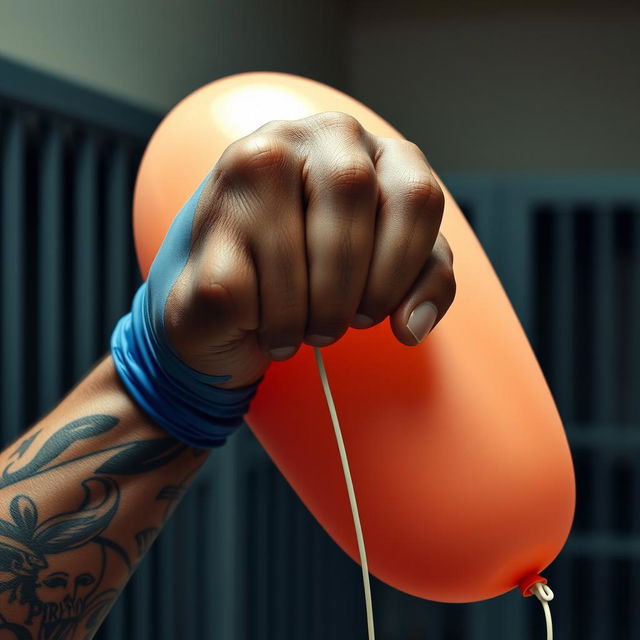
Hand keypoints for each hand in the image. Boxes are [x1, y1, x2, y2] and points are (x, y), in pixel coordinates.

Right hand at [163, 111, 455, 388]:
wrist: (232, 293)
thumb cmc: (314, 274)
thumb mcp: (386, 266)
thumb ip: (424, 281)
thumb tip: (414, 324)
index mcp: (354, 143)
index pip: (416, 195)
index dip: (407, 265)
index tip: (379, 308)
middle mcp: (298, 138)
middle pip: (354, 199)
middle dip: (349, 288)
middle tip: (335, 327)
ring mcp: (243, 169)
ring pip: (297, 246)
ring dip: (305, 315)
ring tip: (299, 331)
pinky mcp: (209, 221)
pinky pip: (250, 288)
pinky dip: (265, 323)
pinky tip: (260, 322)